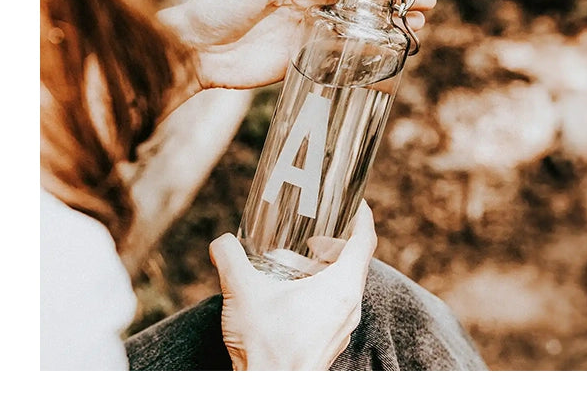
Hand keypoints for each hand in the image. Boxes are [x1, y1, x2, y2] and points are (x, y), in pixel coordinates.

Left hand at [159, 0, 434, 101]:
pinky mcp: (308, 59)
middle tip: (427, 1)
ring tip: (419, 24)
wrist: (197, 50)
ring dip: (390, 25)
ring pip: (360, 27)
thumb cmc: (220, 5)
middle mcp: (312, 4)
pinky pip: (344, 54)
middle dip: (395, 0)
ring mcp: (313, 33)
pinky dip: (369, 51)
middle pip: (363, 1)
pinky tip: (393, 49)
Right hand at [208, 201, 377, 370]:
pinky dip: (324, 291)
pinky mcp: (332, 340)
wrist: (269, 390)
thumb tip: (221, 242)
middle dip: (338, 243)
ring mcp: (343, 326)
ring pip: (347, 286)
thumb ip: (229, 258)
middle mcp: (350, 306)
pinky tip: (294, 295)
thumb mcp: (241, 292)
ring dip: (329, 269)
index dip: (363, 217)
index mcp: (341, 287)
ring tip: (301, 264)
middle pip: (356, 263)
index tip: (357, 203)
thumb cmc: (265, 345)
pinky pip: (338, 306)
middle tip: (316, 236)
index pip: (365, 241)